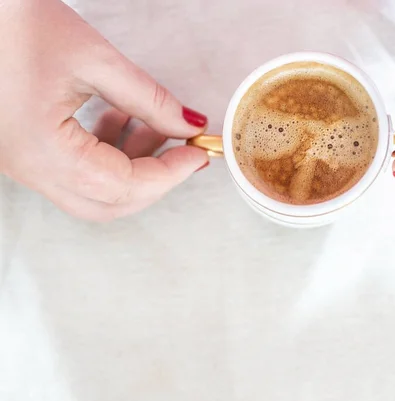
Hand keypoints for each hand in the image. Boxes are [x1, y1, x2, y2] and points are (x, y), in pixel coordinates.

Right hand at [0, 0, 208, 221]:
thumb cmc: (12, 23)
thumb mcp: (94, 59)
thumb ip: (149, 99)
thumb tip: (188, 125)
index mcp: (43, 150)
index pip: (125, 185)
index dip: (170, 173)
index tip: (196, 153)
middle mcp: (29, 168)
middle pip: (110, 203)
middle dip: (155, 180)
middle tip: (184, 152)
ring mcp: (23, 166)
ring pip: (94, 193)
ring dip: (133, 168)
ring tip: (155, 127)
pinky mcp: (25, 154)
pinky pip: (76, 174)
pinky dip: (108, 157)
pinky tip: (122, 120)